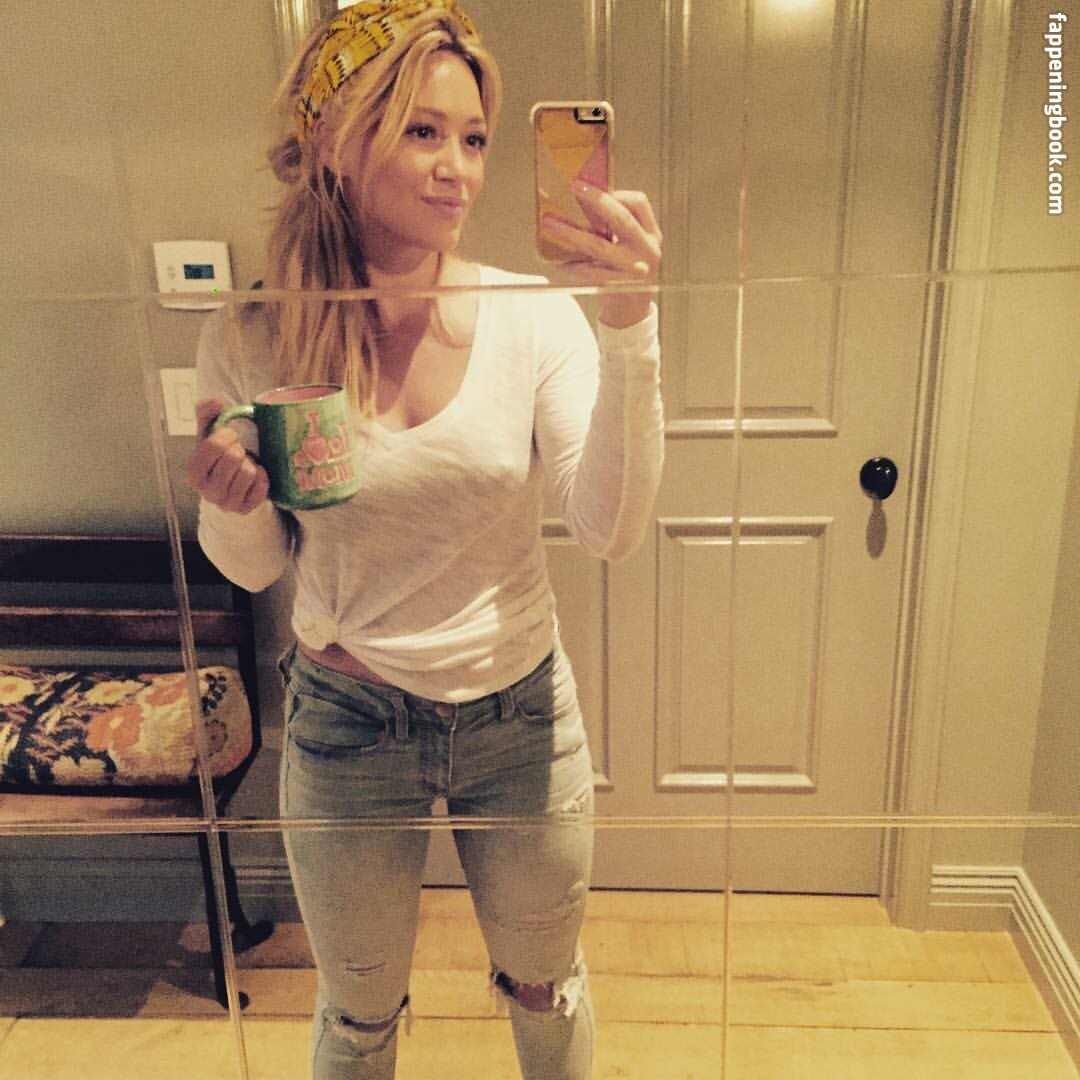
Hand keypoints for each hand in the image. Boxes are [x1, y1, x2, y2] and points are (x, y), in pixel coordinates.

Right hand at [185, 399, 269, 514]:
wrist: (233, 484)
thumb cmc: (219, 456)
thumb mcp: (209, 433)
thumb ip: (207, 412)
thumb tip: (216, 402)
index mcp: (193, 471)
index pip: (213, 446)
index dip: (227, 436)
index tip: (230, 437)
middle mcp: (206, 491)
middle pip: (233, 457)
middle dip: (240, 449)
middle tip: (239, 452)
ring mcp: (225, 504)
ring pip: (249, 472)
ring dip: (251, 464)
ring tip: (245, 465)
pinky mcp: (244, 510)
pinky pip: (262, 486)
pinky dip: (262, 477)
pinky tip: (254, 477)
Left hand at [543, 183, 661, 327]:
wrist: (633, 308)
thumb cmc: (629, 272)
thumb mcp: (634, 245)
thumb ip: (618, 226)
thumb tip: (584, 202)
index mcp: (651, 235)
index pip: (639, 204)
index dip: (618, 192)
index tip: (594, 187)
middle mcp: (646, 250)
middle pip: (621, 220)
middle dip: (596, 201)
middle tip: (575, 188)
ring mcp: (633, 269)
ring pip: (599, 246)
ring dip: (572, 233)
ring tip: (552, 224)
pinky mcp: (617, 285)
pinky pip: (590, 271)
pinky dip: (572, 264)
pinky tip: (558, 259)